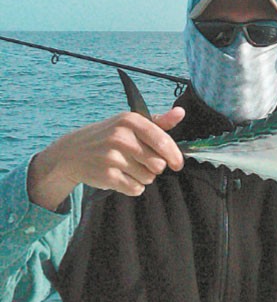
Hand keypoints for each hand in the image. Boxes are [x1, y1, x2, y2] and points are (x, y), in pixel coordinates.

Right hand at [27, 108, 185, 210]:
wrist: (71, 153)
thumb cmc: (108, 137)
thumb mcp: (130, 124)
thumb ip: (159, 122)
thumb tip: (181, 112)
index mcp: (130, 121)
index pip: (162, 141)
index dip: (174, 156)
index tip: (177, 164)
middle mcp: (121, 137)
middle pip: (158, 163)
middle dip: (155, 167)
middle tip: (142, 162)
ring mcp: (112, 157)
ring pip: (148, 177)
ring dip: (144, 177)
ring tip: (129, 168)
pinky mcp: (106, 175)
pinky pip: (135, 188)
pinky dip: (134, 187)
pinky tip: (123, 177)